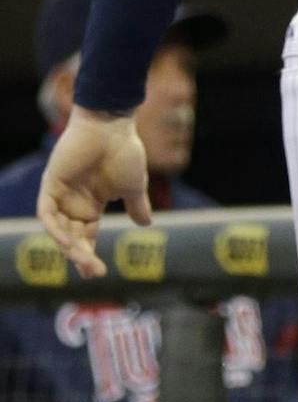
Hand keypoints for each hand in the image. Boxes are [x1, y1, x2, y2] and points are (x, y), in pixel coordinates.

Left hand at [36, 109, 150, 278]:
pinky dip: (55, 228)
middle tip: (95, 272)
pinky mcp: (52, 184)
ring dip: (69, 247)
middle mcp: (73, 203)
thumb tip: (146, 224)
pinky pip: (47, 213)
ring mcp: (61, 194)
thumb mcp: (135, 186)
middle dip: (82, 256)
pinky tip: (68, 242)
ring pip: (58, 229)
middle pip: (73, 237)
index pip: (86, 236)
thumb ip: (137, 206)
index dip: (89, 255)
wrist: (112, 127)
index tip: (98, 274)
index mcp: (92, 205)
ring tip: (84, 260)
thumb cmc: (125, 152)